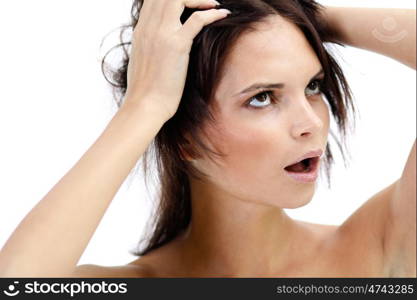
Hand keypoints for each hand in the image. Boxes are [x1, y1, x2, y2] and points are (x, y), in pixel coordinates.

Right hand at [123, 0, 230, 120]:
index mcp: (140, 31)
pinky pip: (197, 19)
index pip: (154, 0)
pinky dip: (212, 13)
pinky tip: (223, 14)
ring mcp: (162, 34)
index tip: (188, 3)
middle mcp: (149, 28)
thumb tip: (160, 46)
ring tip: (214, 4)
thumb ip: (150, 46)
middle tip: (202, 2)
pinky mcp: (177, 45)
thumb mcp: (142, 61)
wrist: (146, 105)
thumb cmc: (146, 90)